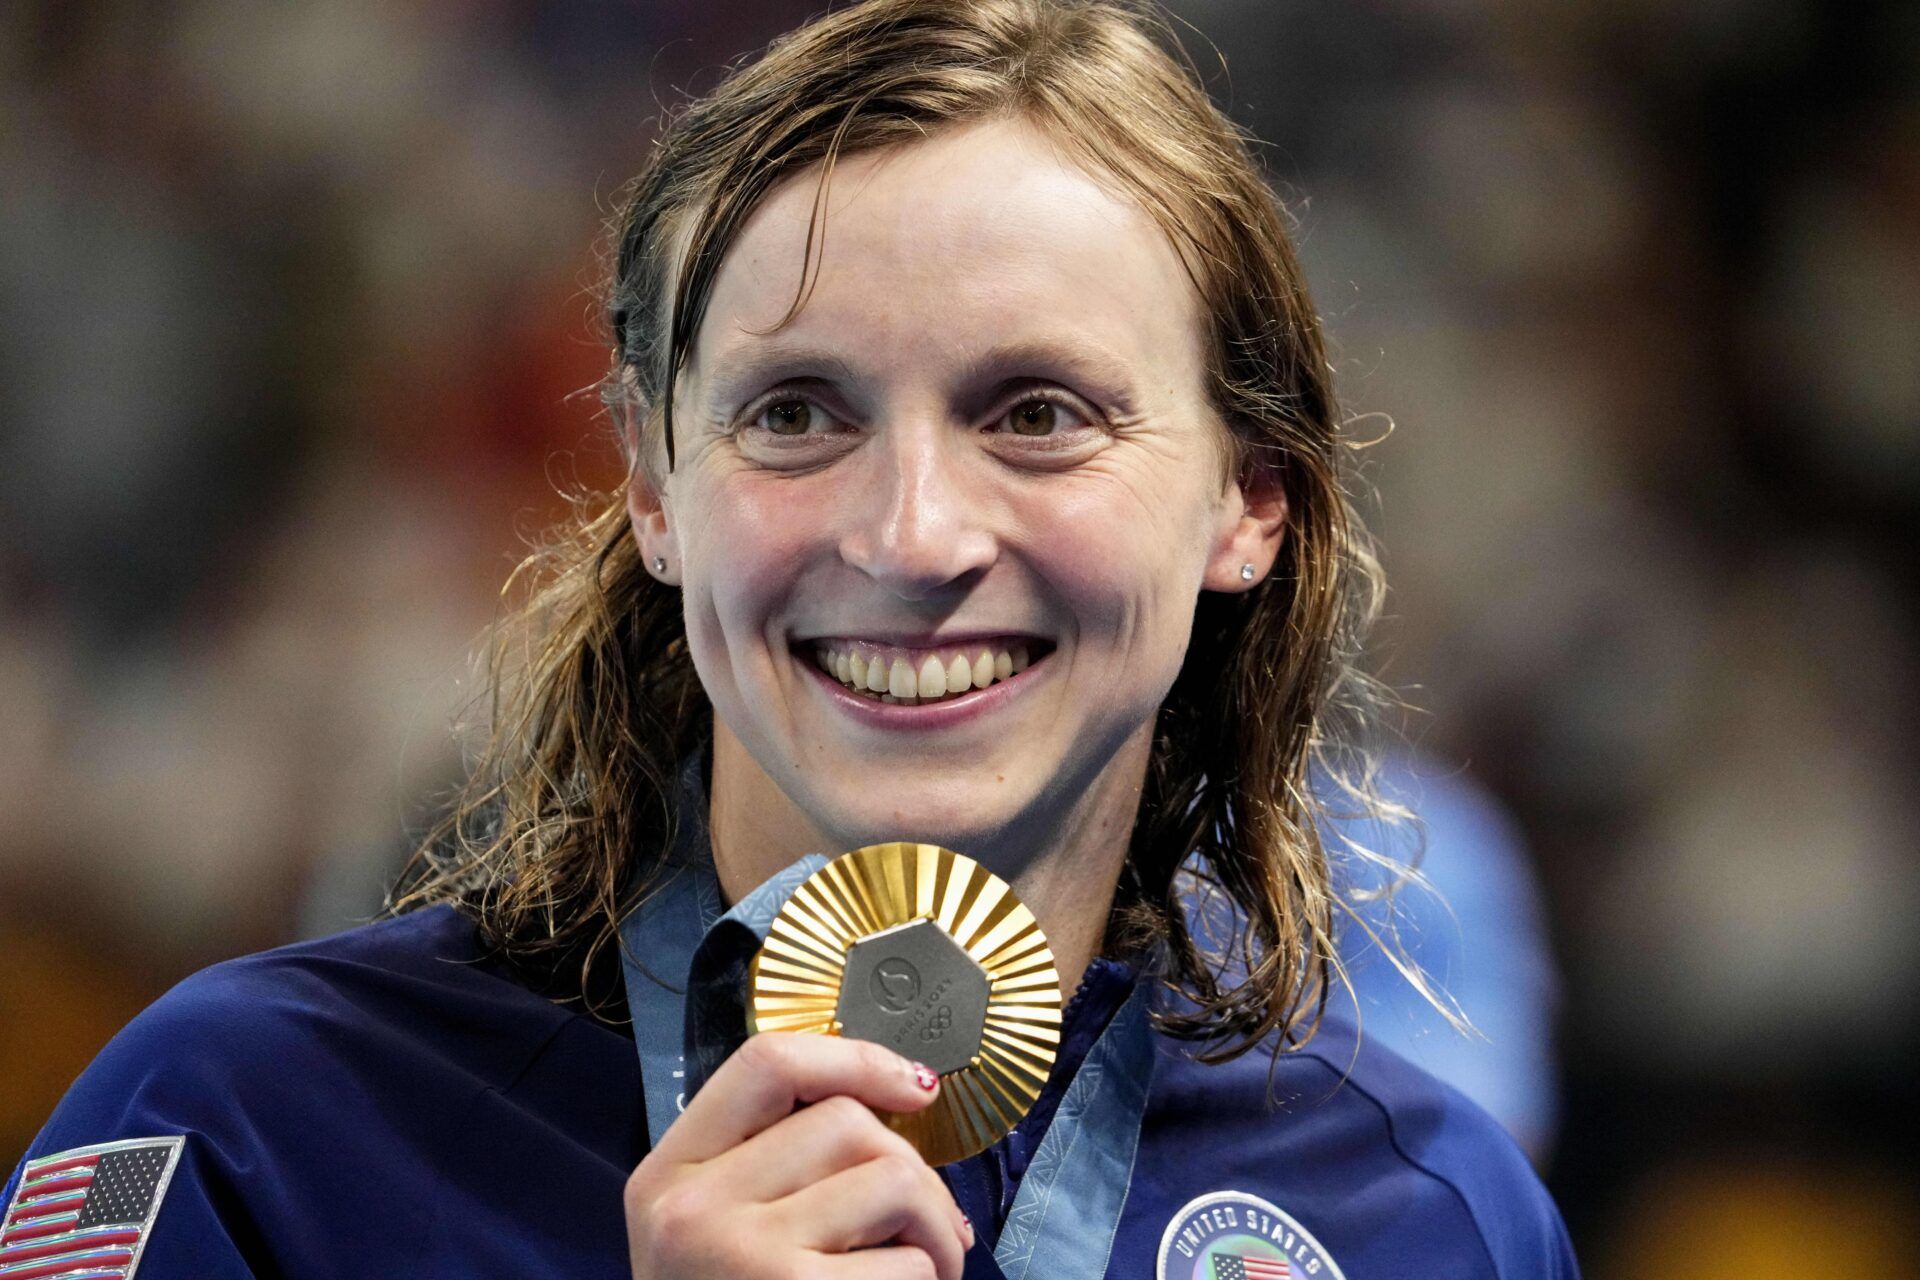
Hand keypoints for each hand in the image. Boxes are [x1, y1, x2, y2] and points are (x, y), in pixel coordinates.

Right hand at [626, 1032, 974, 1279]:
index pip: (766, 1061)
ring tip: (924, 1272)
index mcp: (668, 1171)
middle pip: (846, 1122)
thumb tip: (908, 1095)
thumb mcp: (714, 1227)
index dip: (855, 1057)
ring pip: (892, 1181)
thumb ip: (777, 1161)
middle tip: (929, 1232)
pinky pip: (909, 1268)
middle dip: (914, 1171)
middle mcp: (692, 1206)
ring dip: (936, 1231)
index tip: (915, 1086)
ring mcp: (741, 1257)